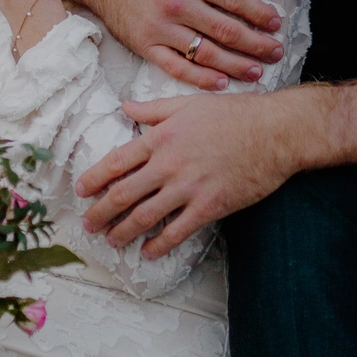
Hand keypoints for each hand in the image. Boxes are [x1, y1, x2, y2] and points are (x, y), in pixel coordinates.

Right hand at [59, 0, 282, 90]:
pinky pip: (176, 67)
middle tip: (276, 52)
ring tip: (257, 72)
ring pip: (206, 53)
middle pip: (225, 30)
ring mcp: (160, 28)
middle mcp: (176, 4)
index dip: (258, 13)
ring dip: (235, 65)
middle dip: (255, 44)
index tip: (275, 23)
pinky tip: (221, 83)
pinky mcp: (146, 45)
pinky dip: (200, 78)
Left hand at [75, 92, 302, 258]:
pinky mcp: (210, 206)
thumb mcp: (190, 103)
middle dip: (100, 213)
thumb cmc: (235, 113)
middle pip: (123, 194)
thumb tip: (124, 106)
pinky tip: (148, 253)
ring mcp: (189, 187)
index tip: (81, 190)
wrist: (276, 131)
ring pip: (144, 217)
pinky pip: (177, 232)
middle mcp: (169, 163)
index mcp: (161, 136)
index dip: (93, 178)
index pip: (116, 162)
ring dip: (123, 233)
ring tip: (112, 242)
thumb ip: (154, 109)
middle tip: (88, 224)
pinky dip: (159, 246)